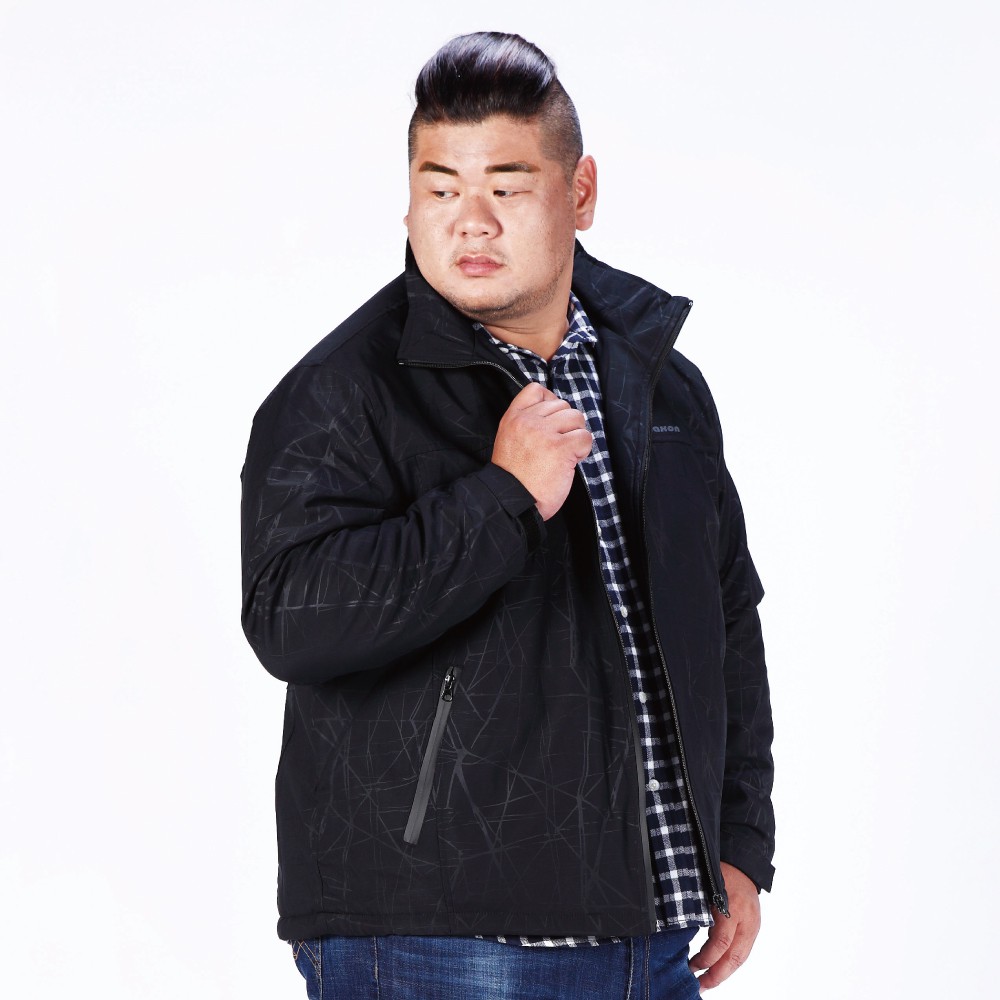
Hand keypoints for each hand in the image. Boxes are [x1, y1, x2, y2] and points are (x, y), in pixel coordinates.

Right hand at [491, 382, 592, 520]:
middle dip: (566, 425)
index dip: (551, 402)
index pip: (537, 390)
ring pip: (576, 418)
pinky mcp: (561, 448)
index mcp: (513, 417)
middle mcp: (528, 421)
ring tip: (564, 454)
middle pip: (563, 404)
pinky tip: (571, 462)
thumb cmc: (514, 478)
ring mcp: (544, 433)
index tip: (552, 422)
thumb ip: (526, 424)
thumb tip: (557, 414)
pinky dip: (583, 450)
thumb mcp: (509, 440)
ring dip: (576, 436)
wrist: (511, 501)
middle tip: (557, 446)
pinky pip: (585, 437)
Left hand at [689, 862, 760, 990]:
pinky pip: (743, 952)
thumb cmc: (720, 871)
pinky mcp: (754, 929)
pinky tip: (717, 970)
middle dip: (716, 976)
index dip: (705, 959)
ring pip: (740, 958)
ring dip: (724, 974)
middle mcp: (746, 921)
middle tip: (700, 987)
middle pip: (734, 957)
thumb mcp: (704, 885)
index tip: (690, 967)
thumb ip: (696, 906)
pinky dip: (730, 964)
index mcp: (732, 908)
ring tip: (707, 983)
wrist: (744, 864)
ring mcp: (753, 926)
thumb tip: (678, 928)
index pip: (720, 943)